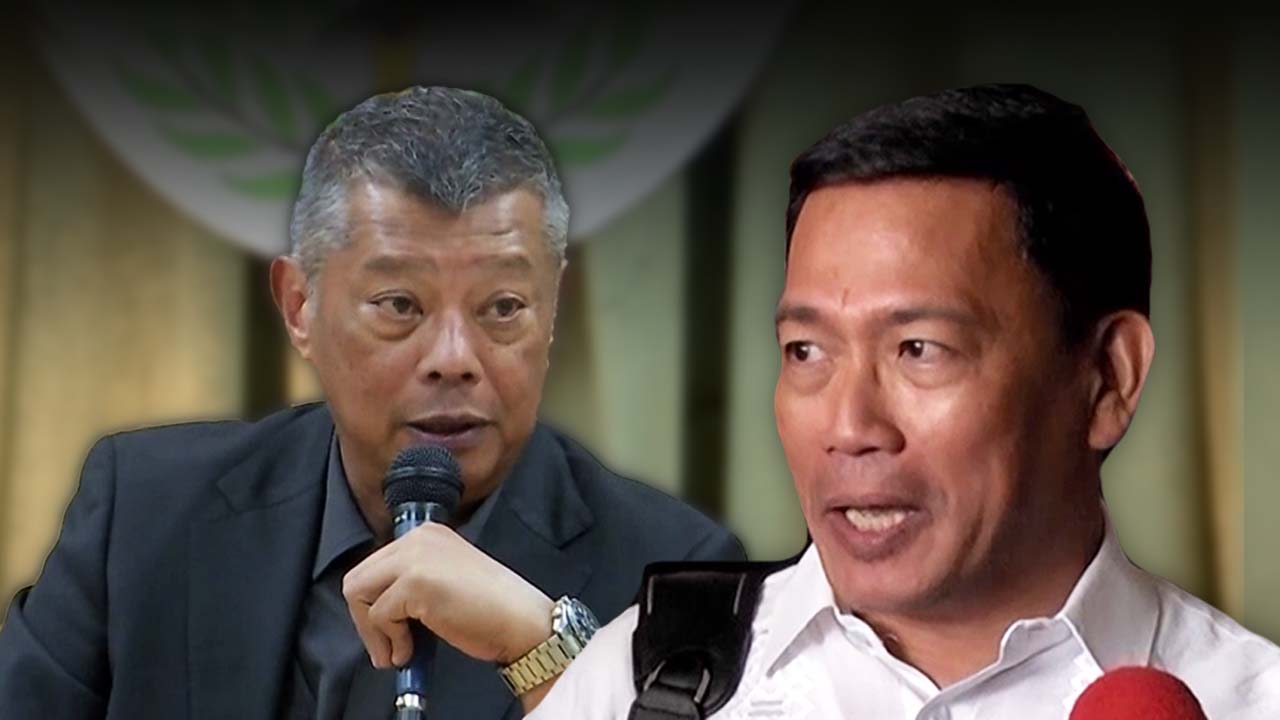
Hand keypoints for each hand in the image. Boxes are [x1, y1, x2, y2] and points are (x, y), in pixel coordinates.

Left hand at [342, 523, 553, 667]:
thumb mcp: (445, 579)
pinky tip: (410, 651)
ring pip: (358, 594)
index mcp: (427, 534)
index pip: (374, 565)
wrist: (521, 621)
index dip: (374, 602)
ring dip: (372, 631)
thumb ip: (412, 580)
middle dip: (365, 617)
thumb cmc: (491, 609)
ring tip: (398, 651)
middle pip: (358, 577)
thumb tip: (377, 605)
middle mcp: (418, 538)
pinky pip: (378, 616)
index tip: (387, 629)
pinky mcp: (415, 582)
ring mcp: (415, 557)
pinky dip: (390, 641)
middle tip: (386, 646)